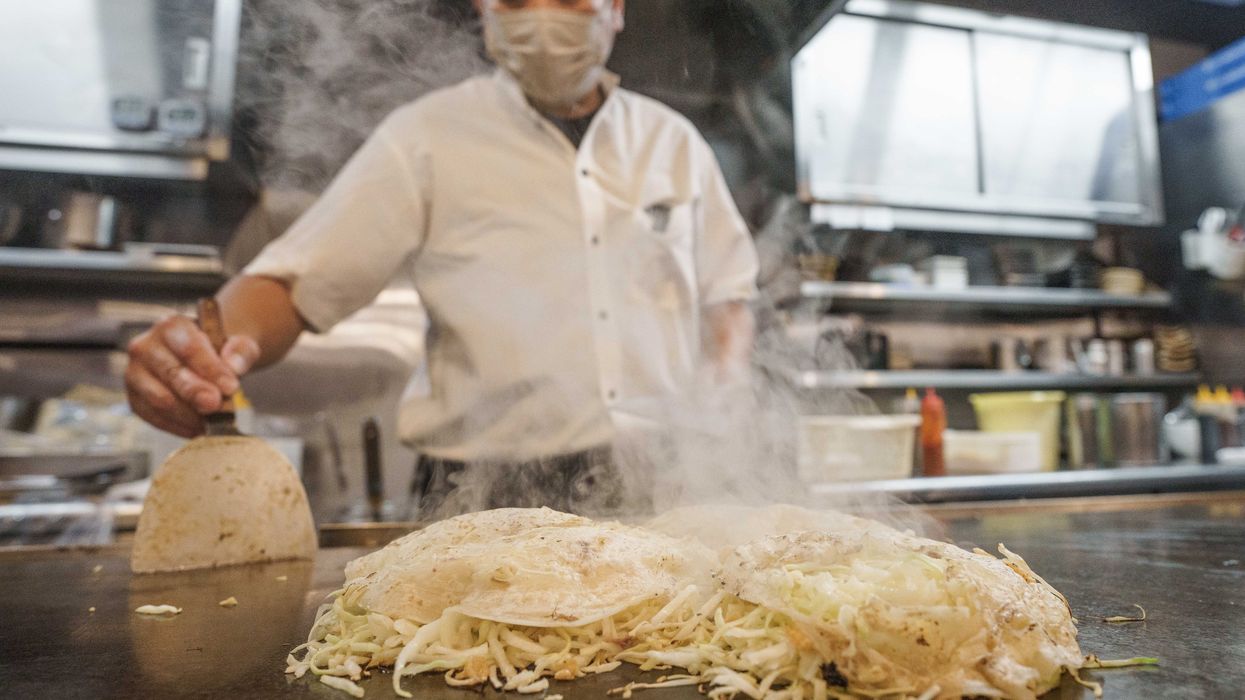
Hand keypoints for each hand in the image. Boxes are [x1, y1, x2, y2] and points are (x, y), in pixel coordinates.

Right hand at [124, 315, 259, 437]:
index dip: (210, 369)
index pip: (189, 348)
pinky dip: (180, 426)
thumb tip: (234, 367)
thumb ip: (241, 351)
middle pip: (171, 373)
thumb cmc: (220, 352)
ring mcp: (135, 374)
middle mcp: (145, 347)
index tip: (230, 387)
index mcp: (171, 326)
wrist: (202, 362)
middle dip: (196, 392)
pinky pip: (155, 418)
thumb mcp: (239, 344)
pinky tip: (200, 427)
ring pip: (160, 399)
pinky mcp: (135, 399)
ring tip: (214, 419)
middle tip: (217, 405)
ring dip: (190, 414)